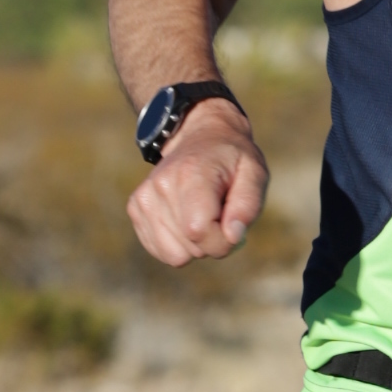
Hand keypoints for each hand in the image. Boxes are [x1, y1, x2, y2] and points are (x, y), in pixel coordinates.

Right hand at [127, 112, 271, 267]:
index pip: (199, 231)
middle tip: (218, 212)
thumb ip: (248, 205)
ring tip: (201, 214)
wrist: (200, 136)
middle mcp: (161, 185)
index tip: (233, 225)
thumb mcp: (255, 173)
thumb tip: (233, 237)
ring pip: (174, 255)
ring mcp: (144, 197)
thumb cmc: (232, 160)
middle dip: (211, 241)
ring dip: (194, 244)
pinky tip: (185, 219)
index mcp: (191, 175)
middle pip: (189, 247)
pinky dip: (177, 243)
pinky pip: (160, 250)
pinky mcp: (136, 208)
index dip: (222, 240)